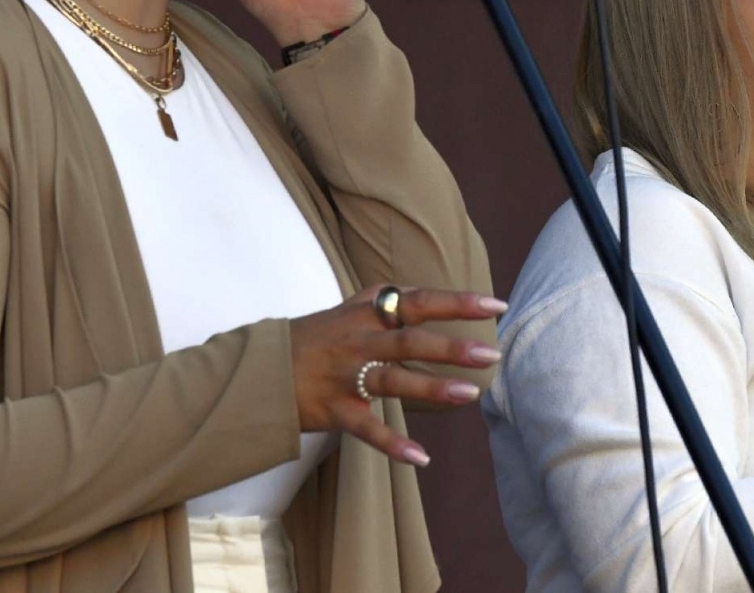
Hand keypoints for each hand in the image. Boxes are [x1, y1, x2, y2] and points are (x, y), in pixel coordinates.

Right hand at [288, 284, 505, 465]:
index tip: (494, 304)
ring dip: (431, 386)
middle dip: (451, 346)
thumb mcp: (348, 310)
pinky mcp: (333, 410)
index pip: (418, 301)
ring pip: (392, 379)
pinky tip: (421, 457)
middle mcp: (357, 340)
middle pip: (410, 340)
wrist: (258, 370)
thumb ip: (387, 303)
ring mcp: (344, 375)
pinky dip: (393, 444)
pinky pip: (366, 428)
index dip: (457, 302)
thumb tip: (430, 296)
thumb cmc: (314, 339)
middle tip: (491, 354)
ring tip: (469, 394)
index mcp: (365, 312)